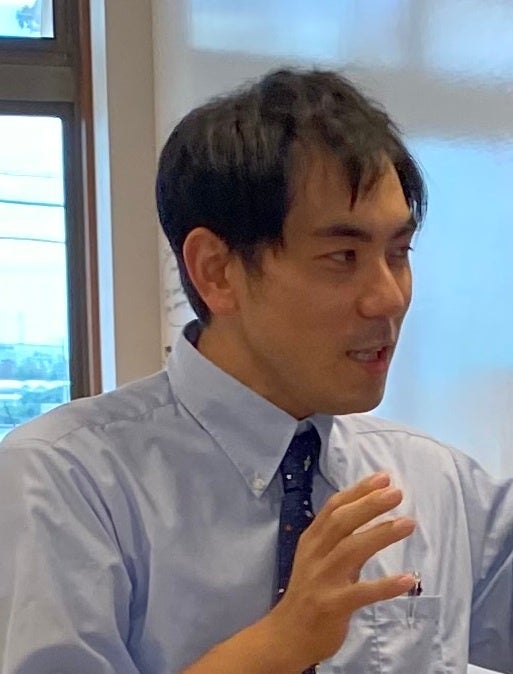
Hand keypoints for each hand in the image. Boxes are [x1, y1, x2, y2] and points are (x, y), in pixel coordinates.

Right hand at [267, 472, 414, 669]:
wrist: (287, 634)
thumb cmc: (309, 590)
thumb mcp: (316, 557)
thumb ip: (337, 536)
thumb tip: (368, 509)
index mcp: (312, 540)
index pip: (334, 507)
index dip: (358, 491)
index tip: (383, 478)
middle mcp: (315, 554)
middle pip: (342, 522)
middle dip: (369, 504)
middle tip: (396, 492)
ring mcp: (322, 579)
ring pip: (351, 550)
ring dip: (381, 535)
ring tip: (408, 523)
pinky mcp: (332, 605)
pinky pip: (361, 593)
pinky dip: (385, 585)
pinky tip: (407, 579)